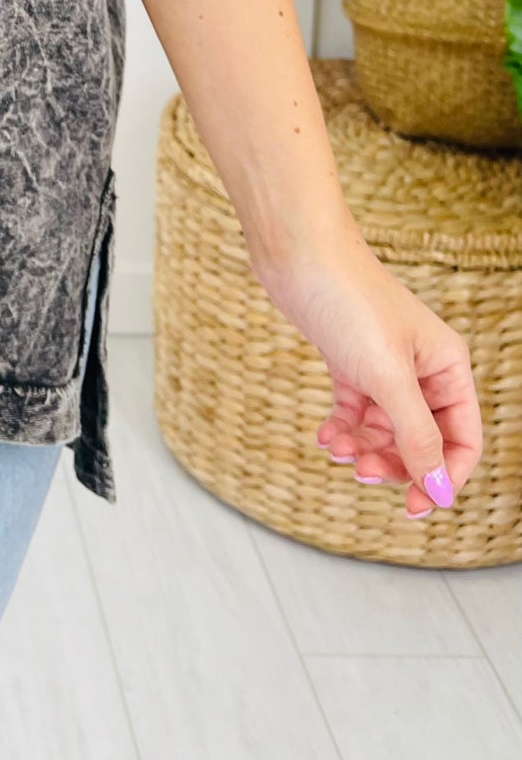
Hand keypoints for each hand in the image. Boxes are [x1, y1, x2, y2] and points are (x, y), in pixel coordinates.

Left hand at [255, 228, 481, 519]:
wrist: (296, 254)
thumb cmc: (348, 302)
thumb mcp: (388, 377)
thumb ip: (415, 435)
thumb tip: (438, 489)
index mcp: (448, 367)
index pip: (462, 440)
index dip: (443, 476)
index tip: (415, 506)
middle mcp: (422, 368)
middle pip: (422, 440)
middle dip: (395, 463)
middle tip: (362, 473)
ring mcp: (384, 364)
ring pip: (385, 428)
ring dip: (364, 448)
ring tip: (336, 450)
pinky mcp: (349, 360)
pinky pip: (355, 410)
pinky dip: (342, 428)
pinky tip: (325, 436)